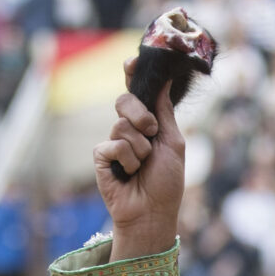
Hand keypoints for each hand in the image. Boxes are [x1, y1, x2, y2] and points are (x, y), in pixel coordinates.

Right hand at [94, 57, 183, 259]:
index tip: (132, 62)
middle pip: (124, 101)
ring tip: (142, 166)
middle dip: (140, 115)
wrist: (153, 213)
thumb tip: (164, 79)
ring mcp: (113, 143)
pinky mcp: (101, 157)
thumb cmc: (166, 182)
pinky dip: (127, 161)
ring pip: (121, 125)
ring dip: (139, 148)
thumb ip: (165, 111)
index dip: (133, 75)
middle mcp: (128, 130)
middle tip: (151, 133)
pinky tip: (128, 175)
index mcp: (147, 124)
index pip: (138, 93)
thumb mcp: (173, 142)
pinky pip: (113, 145)